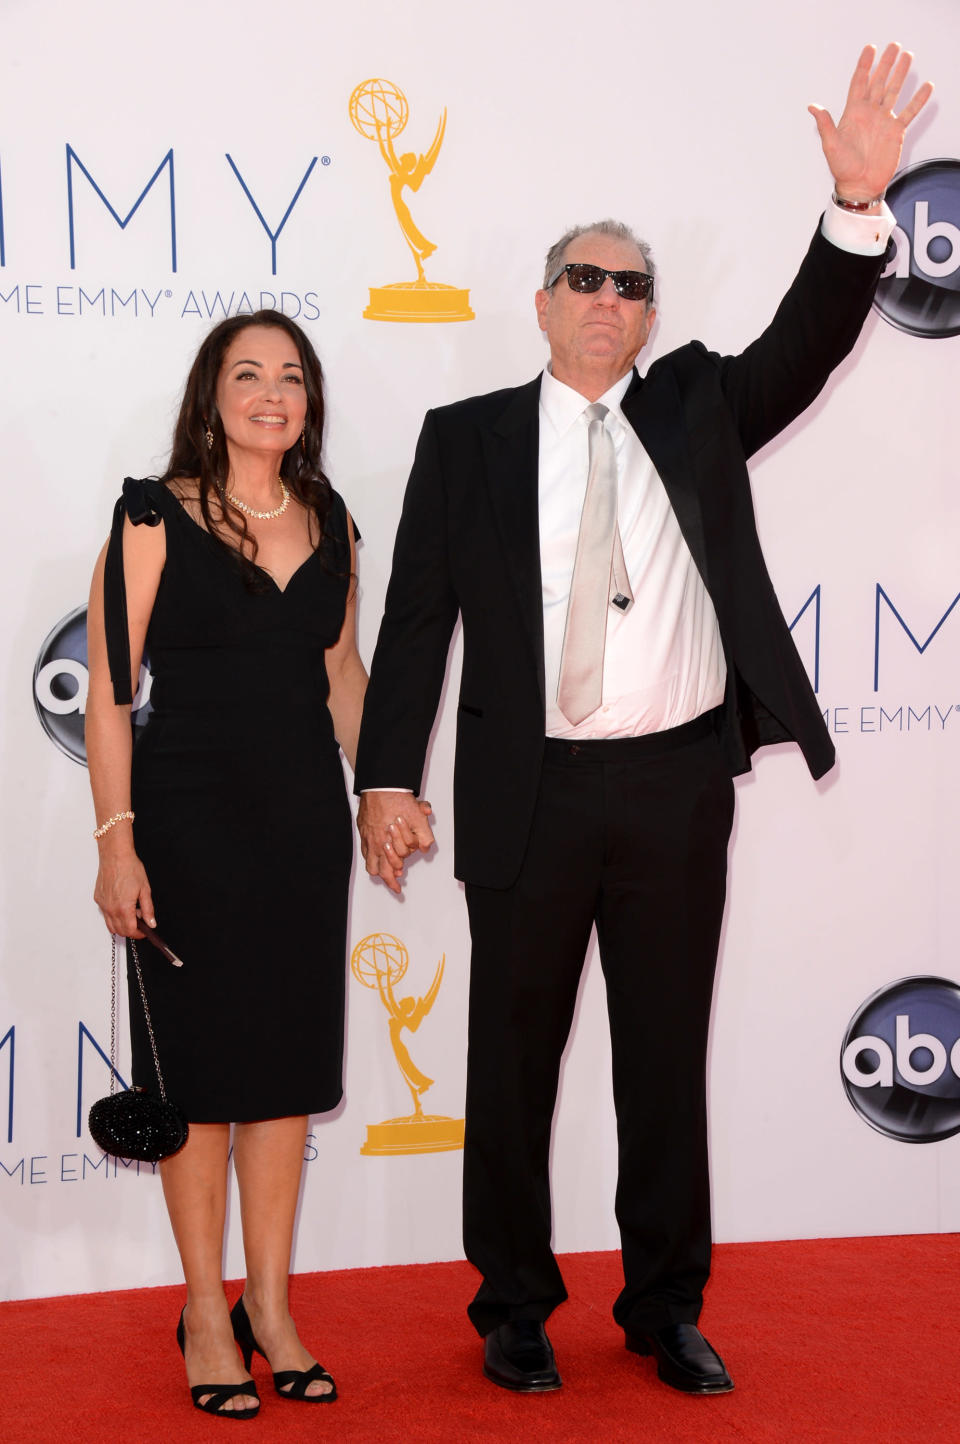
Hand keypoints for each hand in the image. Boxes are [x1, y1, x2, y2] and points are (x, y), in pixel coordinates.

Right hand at [94, 845, 155, 936]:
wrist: (115, 856)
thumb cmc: (130, 869)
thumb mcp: (145, 890)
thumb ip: (148, 909)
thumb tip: (151, 922)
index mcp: (124, 908)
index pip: (130, 931)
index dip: (139, 934)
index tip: (144, 931)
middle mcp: (111, 909)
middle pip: (120, 931)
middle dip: (131, 930)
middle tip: (139, 919)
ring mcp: (103, 905)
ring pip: (110, 925)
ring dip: (121, 925)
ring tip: (131, 912)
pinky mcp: (98, 899)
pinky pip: (105, 914)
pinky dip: (113, 915)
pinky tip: (121, 904)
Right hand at [357, 792, 434, 894]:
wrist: (381, 785)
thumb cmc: (397, 799)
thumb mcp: (418, 817)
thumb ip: (424, 835)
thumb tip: (426, 848)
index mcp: (390, 841)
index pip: (395, 865)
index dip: (398, 876)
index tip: (399, 885)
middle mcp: (377, 842)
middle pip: (380, 870)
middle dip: (388, 880)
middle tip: (394, 885)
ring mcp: (368, 837)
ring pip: (370, 863)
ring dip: (378, 871)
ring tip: (384, 876)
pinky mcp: (363, 829)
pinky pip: (364, 851)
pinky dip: (371, 858)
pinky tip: (376, 858)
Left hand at [808, 43, 933, 202]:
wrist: (859, 186)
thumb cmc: (842, 168)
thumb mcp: (831, 145)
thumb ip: (825, 124)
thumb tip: (812, 106)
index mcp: (853, 113)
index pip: (859, 83)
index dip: (865, 65)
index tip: (870, 49)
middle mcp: (869, 113)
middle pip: (878, 82)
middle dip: (886, 64)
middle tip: (894, 46)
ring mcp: (883, 121)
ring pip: (894, 91)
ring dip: (900, 75)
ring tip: (907, 57)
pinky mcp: (896, 131)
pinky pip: (909, 112)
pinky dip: (918, 100)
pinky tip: (926, 87)